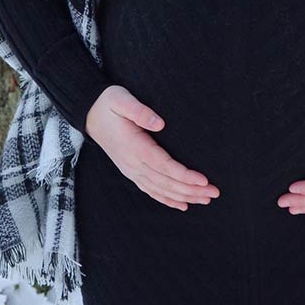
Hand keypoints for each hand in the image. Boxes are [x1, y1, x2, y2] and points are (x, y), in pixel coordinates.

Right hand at [85, 85, 219, 211]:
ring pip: (160, 189)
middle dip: (191, 189)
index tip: (204, 180)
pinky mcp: (130, 171)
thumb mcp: (121, 100)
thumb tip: (160, 123)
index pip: (164, 165)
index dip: (184, 175)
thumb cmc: (109, 103)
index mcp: (134, 146)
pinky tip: (182, 205)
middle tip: (214, 193)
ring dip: (184, 196)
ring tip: (205, 200)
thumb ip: (139, 110)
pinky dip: (167, 199)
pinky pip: (150, 190)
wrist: (90, 114)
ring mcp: (131, 169)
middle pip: (166, 182)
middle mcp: (132, 163)